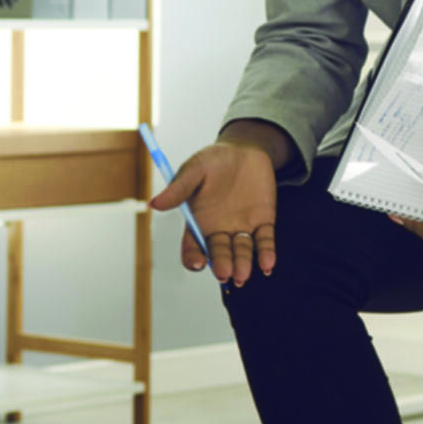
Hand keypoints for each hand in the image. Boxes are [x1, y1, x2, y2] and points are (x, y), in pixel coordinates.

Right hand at [155, 133, 281, 285]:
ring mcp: (242, 228)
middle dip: (221, 264)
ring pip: (242, 251)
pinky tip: (268, 264)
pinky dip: (266, 253)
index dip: (193, 257)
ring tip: (242, 274)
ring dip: (243, 263)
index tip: (197, 263)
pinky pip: (265, 241)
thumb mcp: (195, 170)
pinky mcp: (264, 222)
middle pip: (219, 253)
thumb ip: (179, 188)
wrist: (245, 149)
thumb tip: (154, 204)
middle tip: (225, 272)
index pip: (193, 247)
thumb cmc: (214, 160)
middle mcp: (219, 230)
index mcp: (199, 222)